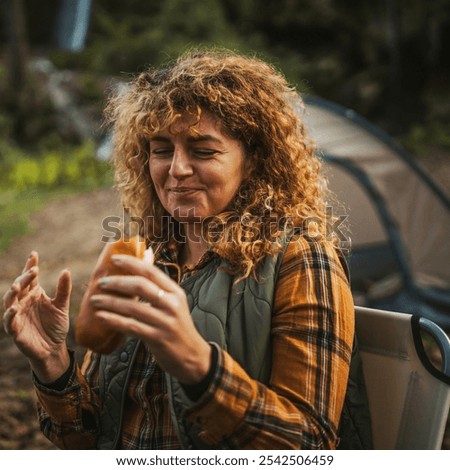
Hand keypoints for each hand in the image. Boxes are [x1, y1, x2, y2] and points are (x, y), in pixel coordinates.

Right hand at [2, 252, 71, 381]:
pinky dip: (10, 314)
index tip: (34, 254)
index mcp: (34, 294)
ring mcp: (17, 315)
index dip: (30, 266)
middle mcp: (23, 302)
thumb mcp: (62, 306)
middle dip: (24, 277)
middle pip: (19, 286)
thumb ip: (63, 289)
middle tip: (33, 270)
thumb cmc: (56, 326)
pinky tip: (15, 307)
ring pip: (10, 301)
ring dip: (12, 293)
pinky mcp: (15, 330)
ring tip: (18, 285)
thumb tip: (66, 270)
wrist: (54, 348)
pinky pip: (9, 321)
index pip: (30, 278)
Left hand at [89, 254, 211, 383]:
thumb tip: (146, 255)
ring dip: (110, 302)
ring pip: (133, 307)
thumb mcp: (174, 303)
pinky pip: (131, 326)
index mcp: (176, 292)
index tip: (114, 259)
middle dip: (117, 282)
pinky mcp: (157, 338)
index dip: (132, 263)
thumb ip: (159, 284)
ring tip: (94, 300)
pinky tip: (101, 317)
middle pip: (141, 286)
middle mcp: (172, 304)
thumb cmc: (177, 327)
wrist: (192, 356)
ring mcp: (165, 322)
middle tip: (100, 283)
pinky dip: (114, 320)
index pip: (151, 271)